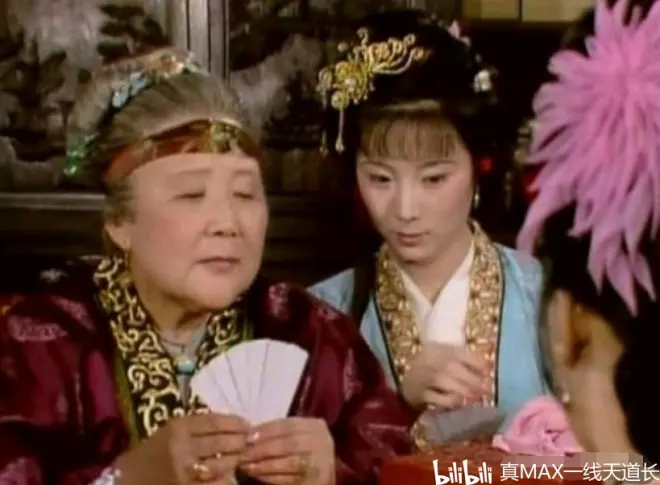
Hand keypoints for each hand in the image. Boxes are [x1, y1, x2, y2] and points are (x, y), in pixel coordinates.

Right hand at [114, 412, 249, 484]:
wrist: (126, 480)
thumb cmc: (151, 453)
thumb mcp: (169, 431)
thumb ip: (196, 427)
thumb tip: (230, 425)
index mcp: (177, 428)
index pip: (214, 422)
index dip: (234, 423)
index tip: (246, 424)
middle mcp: (181, 448)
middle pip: (220, 442)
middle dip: (239, 442)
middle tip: (249, 441)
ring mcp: (183, 471)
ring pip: (220, 465)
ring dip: (235, 461)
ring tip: (241, 457)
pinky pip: (213, 484)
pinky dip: (224, 479)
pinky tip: (229, 476)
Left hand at [239, 418, 334, 484]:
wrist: (323, 472)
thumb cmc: (303, 451)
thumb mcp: (296, 436)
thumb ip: (279, 433)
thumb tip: (250, 434)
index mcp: (315, 427)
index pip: (288, 425)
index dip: (266, 430)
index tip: (246, 437)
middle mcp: (322, 443)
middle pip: (290, 443)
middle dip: (263, 448)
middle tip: (243, 453)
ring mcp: (321, 463)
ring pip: (291, 462)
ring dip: (265, 465)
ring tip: (247, 466)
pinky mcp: (316, 481)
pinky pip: (291, 479)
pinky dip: (272, 477)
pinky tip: (258, 476)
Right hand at [401, 343, 489, 410]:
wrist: (406, 377)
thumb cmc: (434, 366)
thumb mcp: (447, 357)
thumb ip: (467, 362)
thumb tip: (489, 369)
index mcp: (441, 349)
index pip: (461, 353)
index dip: (477, 363)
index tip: (489, 373)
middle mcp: (431, 360)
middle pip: (453, 368)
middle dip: (473, 380)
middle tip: (486, 391)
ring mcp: (423, 376)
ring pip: (444, 381)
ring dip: (463, 391)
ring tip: (476, 398)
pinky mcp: (419, 393)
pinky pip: (436, 398)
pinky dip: (449, 401)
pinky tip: (458, 404)